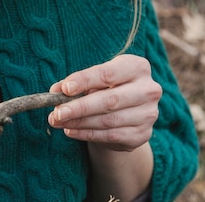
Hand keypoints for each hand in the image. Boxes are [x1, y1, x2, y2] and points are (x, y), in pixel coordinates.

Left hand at [47, 54, 161, 151]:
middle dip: (79, 107)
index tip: (64, 88)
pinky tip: (70, 130)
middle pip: (110, 100)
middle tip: (56, 112)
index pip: (108, 74)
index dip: (84, 81)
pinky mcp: (142, 134)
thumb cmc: (105, 87)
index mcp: (137, 67)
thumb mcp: (93, 79)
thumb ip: (75, 84)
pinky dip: (87, 134)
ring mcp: (148, 114)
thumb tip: (55, 91)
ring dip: (79, 122)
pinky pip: (111, 136)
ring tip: (57, 121)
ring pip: (109, 120)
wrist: (126, 110)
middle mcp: (148, 90)